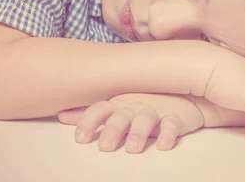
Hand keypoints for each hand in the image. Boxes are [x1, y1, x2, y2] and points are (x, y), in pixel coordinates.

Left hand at [57, 93, 203, 152]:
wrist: (183, 97)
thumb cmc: (144, 102)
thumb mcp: (117, 106)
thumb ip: (91, 113)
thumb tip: (61, 114)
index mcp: (119, 103)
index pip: (100, 108)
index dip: (88, 121)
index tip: (80, 138)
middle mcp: (135, 105)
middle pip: (121, 116)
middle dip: (112, 130)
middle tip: (104, 147)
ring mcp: (155, 110)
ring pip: (146, 120)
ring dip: (138, 133)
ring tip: (132, 148)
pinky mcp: (175, 117)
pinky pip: (172, 125)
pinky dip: (168, 134)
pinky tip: (163, 145)